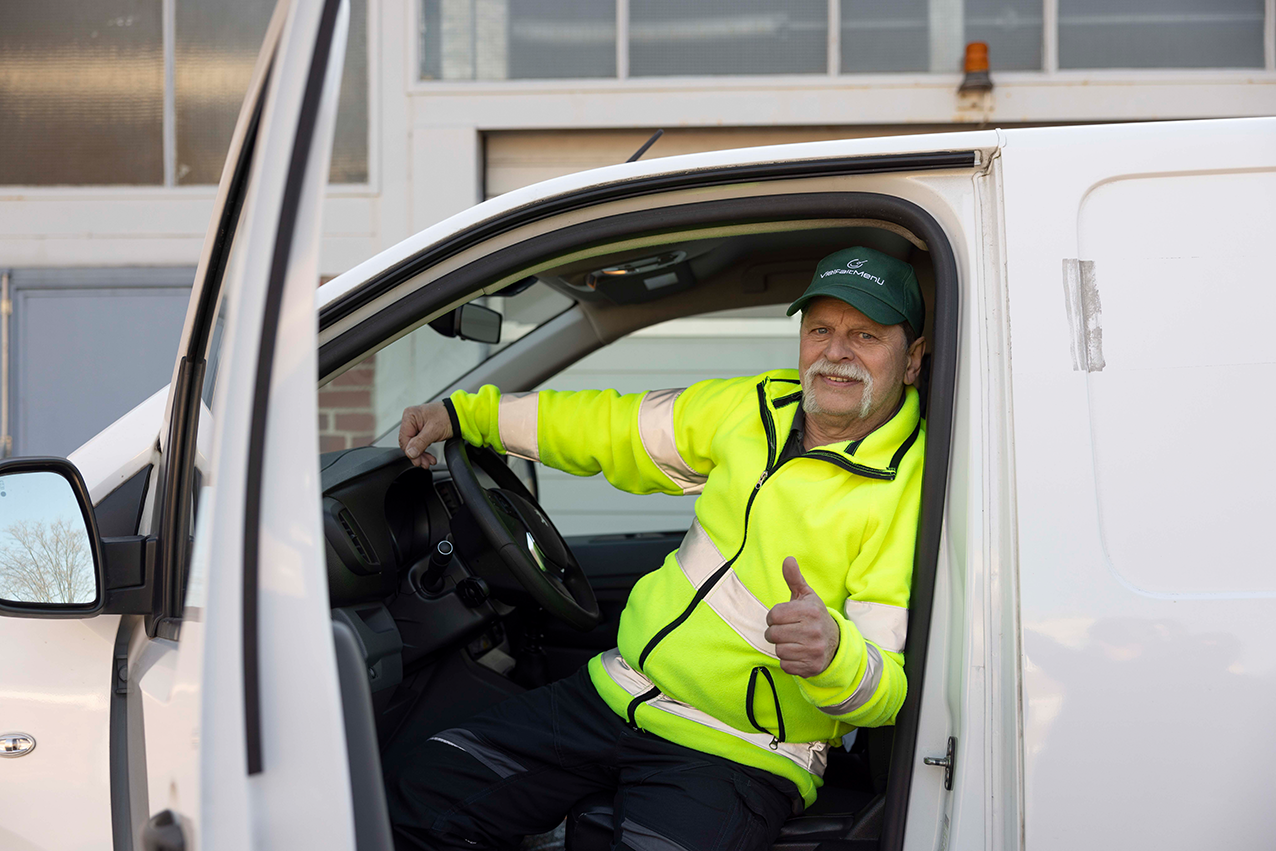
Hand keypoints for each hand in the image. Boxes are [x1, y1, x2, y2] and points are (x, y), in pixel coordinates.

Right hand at [398, 402, 453, 467]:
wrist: (459, 415)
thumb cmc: (448, 416)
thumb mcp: (433, 430)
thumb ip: (420, 442)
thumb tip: (410, 453)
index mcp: (410, 416)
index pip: (404, 439)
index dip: (410, 452)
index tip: (417, 461)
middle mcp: (411, 420)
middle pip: (408, 443)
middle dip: (417, 455)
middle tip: (424, 463)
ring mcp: (416, 425)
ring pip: (413, 445)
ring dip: (421, 455)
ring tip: (428, 462)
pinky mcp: (422, 430)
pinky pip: (419, 443)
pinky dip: (424, 451)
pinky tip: (429, 457)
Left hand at [764, 557, 839, 677]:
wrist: (836, 643)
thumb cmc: (814, 617)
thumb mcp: (806, 596)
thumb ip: (794, 579)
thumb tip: (788, 559)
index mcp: (810, 611)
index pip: (773, 615)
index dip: (773, 617)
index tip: (782, 618)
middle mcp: (813, 631)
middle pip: (773, 634)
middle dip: (775, 633)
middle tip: (787, 631)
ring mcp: (813, 650)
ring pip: (778, 650)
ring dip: (781, 647)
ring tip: (793, 641)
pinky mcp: (811, 667)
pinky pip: (785, 665)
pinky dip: (788, 661)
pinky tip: (798, 653)